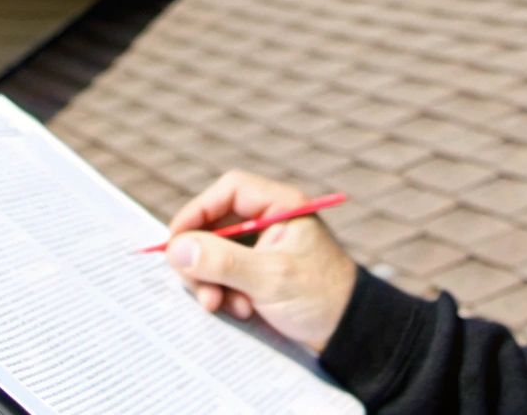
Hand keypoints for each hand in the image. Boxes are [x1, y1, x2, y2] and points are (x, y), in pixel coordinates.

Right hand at [165, 170, 358, 353]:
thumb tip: (177, 248)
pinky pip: (226, 276)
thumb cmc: (320, 297)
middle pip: (216, 225)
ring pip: (216, 254)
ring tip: (224, 306)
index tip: (177, 242)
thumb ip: (223, 261)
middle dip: (203, 259)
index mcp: (281, 207)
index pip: (229, 191)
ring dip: (213, 282)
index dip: (198, 211)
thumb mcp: (269, 278)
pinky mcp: (259, 274)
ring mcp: (264, 249)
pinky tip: (240, 312)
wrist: (350, 334)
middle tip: (200, 289)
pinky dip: (225, 293)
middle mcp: (270, 222)